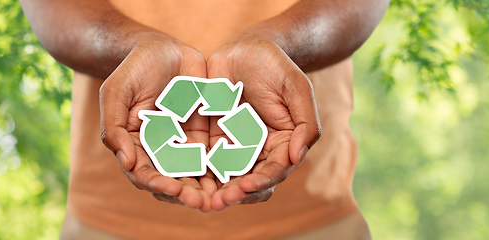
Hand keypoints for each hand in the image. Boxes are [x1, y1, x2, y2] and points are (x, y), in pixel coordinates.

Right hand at [99, 33, 216, 211]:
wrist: (163, 48)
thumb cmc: (134, 68)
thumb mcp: (117, 92)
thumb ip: (115, 127)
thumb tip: (126, 162)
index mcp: (135, 145)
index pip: (144, 174)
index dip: (158, 184)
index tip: (174, 189)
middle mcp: (158, 150)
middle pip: (172, 180)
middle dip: (187, 194)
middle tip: (203, 203)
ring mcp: (181, 144)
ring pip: (194, 174)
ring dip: (206, 188)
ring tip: (220, 198)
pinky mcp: (203, 135)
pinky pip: (213, 156)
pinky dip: (223, 168)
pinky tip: (236, 176)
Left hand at [206, 35, 321, 210]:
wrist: (246, 48)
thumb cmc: (276, 66)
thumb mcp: (296, 88)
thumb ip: (305, 123)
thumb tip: (297, 158)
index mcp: (283, 144)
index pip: (274, 170)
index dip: (261, 180)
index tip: (246, 186)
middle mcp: (259, 151)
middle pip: (248, 181)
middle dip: (235, 193)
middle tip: (219, 201)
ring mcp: (235, 146)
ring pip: (225, 176)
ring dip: (213, 190)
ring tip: (199, 198)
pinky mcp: (213, 139)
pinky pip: (204, 159)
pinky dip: (195, 172)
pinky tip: (183, 178)